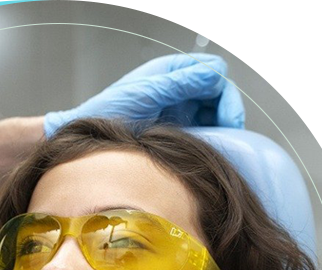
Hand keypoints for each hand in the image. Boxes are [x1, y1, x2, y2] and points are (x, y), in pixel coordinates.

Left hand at [44, 53, 244, 136]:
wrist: (92, 141)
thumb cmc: (108, 112)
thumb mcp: (146, 94)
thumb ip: (180, 82)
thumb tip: (212, 74)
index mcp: (170, 71)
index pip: (212, 70)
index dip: (223, 90)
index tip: (225, 114)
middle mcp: (177, 88)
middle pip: (217, 92)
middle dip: (226, 110)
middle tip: (229, 131)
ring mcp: (177, 109)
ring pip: (213, 112)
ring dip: (220, 125)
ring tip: (220, 142)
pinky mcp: (175, 129)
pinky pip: (201, 130)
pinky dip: (209, 137)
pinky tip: (206, 147)